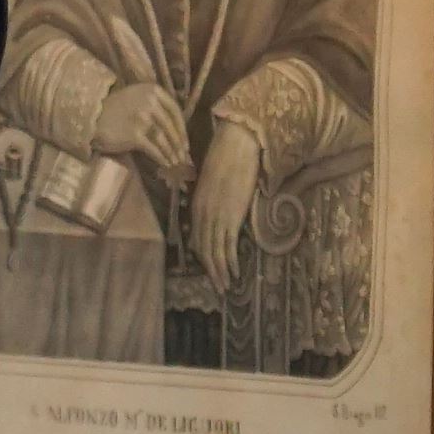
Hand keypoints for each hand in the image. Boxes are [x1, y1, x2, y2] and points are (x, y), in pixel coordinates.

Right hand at [99, 83, 194, 185]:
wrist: (92, 119)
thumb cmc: (115, 110)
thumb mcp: (137, 98)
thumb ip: (155, 105)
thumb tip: (177, 128)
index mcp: (152, 90)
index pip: (175, 110)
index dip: (182, 128)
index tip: (185, 141)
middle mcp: (150, 101)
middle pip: (171, 126)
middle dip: (179, 144)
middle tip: (183, 156)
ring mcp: (142, 118)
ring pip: (164, 138)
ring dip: (172, 153)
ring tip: (176, 163)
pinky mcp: (135, 134)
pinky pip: (154, 149)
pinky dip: (161, 158)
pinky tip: (165, 164)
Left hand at [190, 121, 265, 277]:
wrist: (235, 146)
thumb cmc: (227, 158)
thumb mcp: (214, 182)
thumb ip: (214, 198)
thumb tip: (221, 207)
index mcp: (197, 206)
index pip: (197, 239)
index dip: (203, 257)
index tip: (211, 268)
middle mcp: (202, 215)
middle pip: (204, 250)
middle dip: (211, 271)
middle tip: (217, 288)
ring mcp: (216, 217)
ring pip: (214, 252)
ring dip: (220, 272)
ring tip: (225, 287)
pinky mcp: (230, 217)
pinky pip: (228, 246)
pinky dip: (230, 262)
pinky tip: (235, 272)